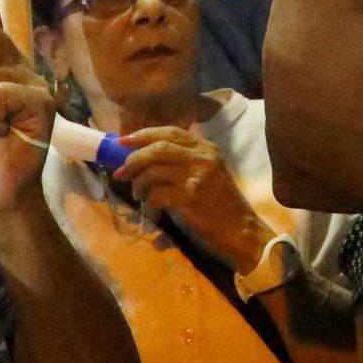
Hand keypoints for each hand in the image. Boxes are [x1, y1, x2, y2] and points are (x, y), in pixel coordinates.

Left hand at [114, 126, 273, 271]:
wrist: (240, 229)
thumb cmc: (222, 204)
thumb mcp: (209, 173)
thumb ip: (185, 161)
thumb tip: (146, 158)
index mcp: (206, 148)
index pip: (170, 132)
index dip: (144, 135)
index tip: (123, 142)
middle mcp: (203, 157)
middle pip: (158, 148)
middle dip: (134, 159)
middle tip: (122, 172)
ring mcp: (197, 176)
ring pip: (153, 171)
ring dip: (138, 183)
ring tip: (138, 194)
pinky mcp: (191, 197)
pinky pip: (157, 194)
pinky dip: (149, 202)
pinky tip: (152, 210)